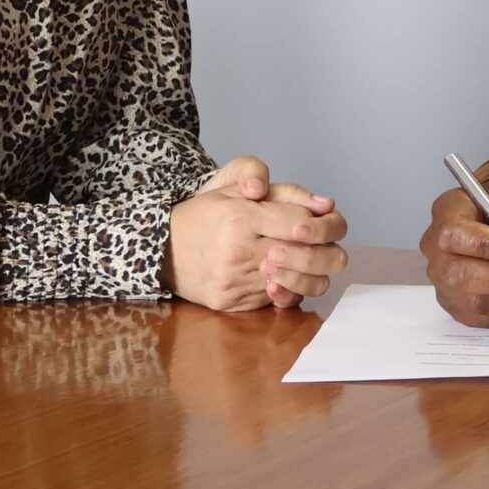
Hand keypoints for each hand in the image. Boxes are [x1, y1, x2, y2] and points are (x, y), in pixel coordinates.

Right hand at [163, 161, 349, 312]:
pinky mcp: (232, 303)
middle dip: (326, 250)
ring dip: (311, 271)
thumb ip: (283, 189)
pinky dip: (289, 287)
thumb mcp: (237, 184)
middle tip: (322, 243)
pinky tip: (284, 274)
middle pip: (307, 258)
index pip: (302, 224)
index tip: (319, 221)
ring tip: (305, 258)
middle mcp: (238, 252)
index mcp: (241, 217)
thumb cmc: (206, 212)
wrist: (163, 247)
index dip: (322, 224)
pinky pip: (277, 300)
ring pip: (298, 284)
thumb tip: (324, 204)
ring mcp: (235, 282)